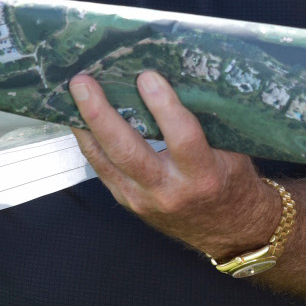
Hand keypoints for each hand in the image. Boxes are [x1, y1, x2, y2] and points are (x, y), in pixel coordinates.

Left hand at [69, 70, 283, 260]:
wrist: (227, 229)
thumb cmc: (231, 181)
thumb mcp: (231, 150)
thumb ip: (206, 121)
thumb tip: (176, 76)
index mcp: (204, 175)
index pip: (182, 138)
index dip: (164, 106)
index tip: (147, 76)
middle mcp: (170, 191)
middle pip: (128, 151)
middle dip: (101, 114)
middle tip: (84, 83)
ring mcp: (143, 200)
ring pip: (106, 160)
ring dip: (86, 124)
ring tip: (74, 93)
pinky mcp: (128, 201)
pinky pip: (102, 168)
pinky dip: (89, 141)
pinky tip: (79, 118)